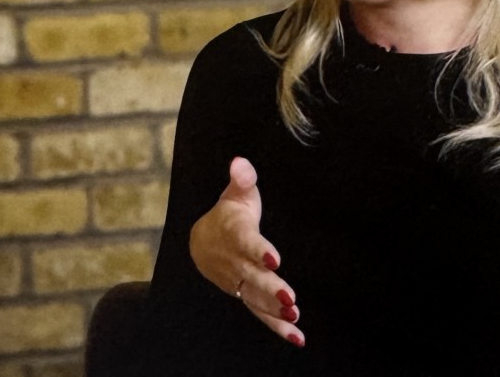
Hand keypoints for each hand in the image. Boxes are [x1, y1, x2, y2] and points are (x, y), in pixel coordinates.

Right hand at [189, 157, 304, 346]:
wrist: (201, 241)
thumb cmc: (229, 213)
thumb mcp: (236, 192)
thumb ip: (242, 179)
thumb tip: (240, 163)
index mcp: (234, 232)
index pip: (246, 241)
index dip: (259, 250)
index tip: (274, 258)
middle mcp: (234, 261)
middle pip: (252, 276)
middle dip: (270, 288)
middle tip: (289, 297)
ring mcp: (238, 281)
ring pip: (256, 298)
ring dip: (274, 310)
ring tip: (294, 316)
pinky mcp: (245, 295)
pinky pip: (260, 313)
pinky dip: (277, 327)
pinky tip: (297, 337)